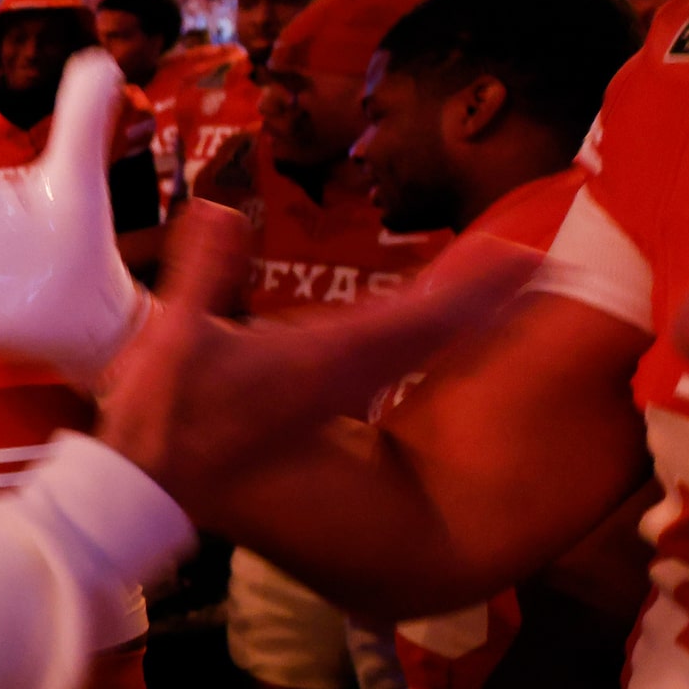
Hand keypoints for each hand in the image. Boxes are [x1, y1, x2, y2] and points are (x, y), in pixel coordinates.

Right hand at [94, 203, 537, 506]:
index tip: (525, 258)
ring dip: (463, 313)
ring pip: (420, 346)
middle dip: (485, 295)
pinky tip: (440, 313)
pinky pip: (398, 355)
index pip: (415, 323)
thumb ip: (200, 272)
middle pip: (434, 334)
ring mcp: (338, 392)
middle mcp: (343, 378)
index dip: (473, 291)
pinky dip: (430, 328)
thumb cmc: (164, 415)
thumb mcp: (171, 339)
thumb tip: (220, 208)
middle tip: (536, 259)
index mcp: (320, 363)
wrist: (153, 481)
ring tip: (507, 275)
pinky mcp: (329, 398)